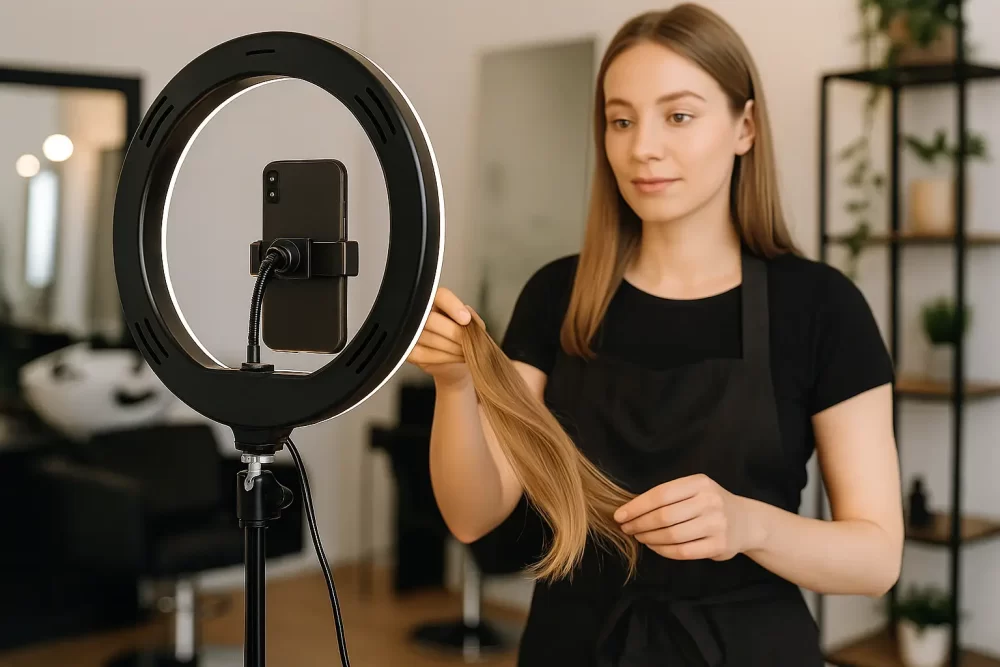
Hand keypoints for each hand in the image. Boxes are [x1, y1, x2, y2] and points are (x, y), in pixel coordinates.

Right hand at [406, 287, 483, 387]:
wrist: (452, 361)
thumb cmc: (460, 337)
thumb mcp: (472, 325)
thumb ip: (473, 318)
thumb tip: (469, 316)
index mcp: (434, 299)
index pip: (439, 296)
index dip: (453, 307)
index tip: (466, 319)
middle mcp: (418, 312)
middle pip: (432, 319)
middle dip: (454, 333)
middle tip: (467, 342)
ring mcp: (409, 331)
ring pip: (428, 338)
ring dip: (451, 348)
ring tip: (465, 352)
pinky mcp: (407, 350)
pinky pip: (424, 354)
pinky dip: (443, 358)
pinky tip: (455, 357)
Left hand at [613, 474, 760, 560]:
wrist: (747, 522)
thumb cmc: (710, 504)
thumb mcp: (695, 490)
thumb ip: (669, 496)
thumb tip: (631, 508)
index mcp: (699, 483)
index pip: (661, 494)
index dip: (637, 506)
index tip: (620, 515)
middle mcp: (710, 502)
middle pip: (664, 516)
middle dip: (639, 524)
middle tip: (627, 528)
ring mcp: (716, 524)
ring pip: (672, 535)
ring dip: (649, 538)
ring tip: (639, 536)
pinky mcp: (719, 546)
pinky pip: (683, 551)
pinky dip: (663, 550)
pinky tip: (654, 546)